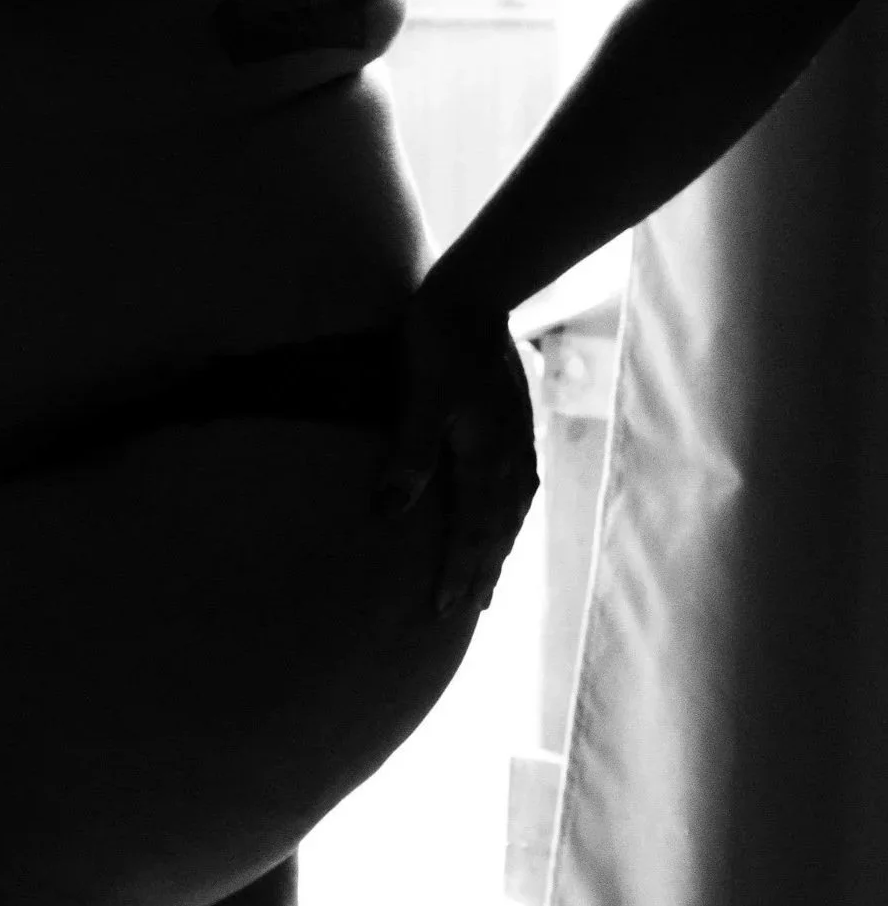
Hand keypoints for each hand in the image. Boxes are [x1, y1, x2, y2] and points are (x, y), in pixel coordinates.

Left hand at [373, 276, 539, 619]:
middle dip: (481, 571)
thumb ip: (409, 453)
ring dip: (497, 548)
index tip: (444, 609)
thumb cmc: (438, 341)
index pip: (472, 532)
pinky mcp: (514, 423)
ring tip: (488, 581)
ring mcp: (515, 441)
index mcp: (485, 458)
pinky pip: (516, 487)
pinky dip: (508, 515)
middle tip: (467, 612)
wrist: (475, 294)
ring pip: (509, 511)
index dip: (459, 572)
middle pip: (496, 530)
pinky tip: (504, 517)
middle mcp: (507, 458)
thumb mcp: (419, 395)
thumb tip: (389, 511)